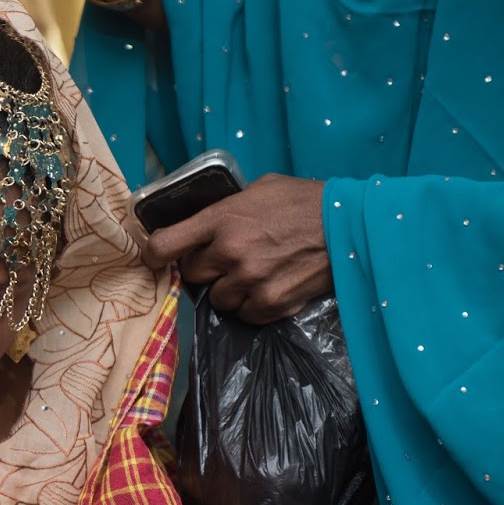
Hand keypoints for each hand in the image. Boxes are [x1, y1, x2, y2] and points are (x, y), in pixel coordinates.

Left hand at [140, 174, 331, 323]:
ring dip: (230, 290)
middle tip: (226, 261)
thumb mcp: (259, 190)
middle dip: (205, 270)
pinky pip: (244, 314)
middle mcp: (230, 252)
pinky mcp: (270, 303)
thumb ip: (227, 209)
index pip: (164, 245)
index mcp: (221, 219)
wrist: (350, 225)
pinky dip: (252, 305)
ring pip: (217, 299)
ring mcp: (249, 280)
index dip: (153, 256)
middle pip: (191, 275)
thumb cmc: (305, 201)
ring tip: (254, 273)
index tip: (154, 260)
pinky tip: (269, 286)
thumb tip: (204, 225)